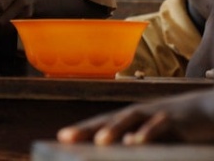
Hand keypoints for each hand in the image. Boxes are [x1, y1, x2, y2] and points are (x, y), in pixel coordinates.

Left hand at [57, 88, 213, 144]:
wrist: (209, 110)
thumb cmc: (179, 127)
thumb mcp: (155, 139)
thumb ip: (137, 145)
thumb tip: (122, 151)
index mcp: (132, 119)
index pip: (102, 124)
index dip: (82, 130)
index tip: (61, 138)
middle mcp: (140, 114)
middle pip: (109, 119)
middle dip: (87, 129)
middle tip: (66, 138)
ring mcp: (157, 114)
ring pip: (131, 119)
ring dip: (115, 130)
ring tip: (99, 141)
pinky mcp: (177, 120)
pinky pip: (161, 126)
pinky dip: (148, 132)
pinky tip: (135, 142)